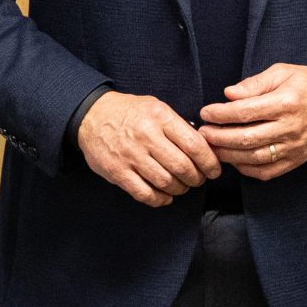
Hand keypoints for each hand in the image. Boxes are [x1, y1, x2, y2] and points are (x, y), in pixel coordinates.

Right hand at [80, 91, 221, 205]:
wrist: (92, 115)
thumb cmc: (130, 112)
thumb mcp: (156, 107)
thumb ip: (178, 125)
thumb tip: (204, 146)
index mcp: (160, 117)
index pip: (194, 145)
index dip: (209, 162)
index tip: (214, 170)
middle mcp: (146, 136)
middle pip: (182, 167)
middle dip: (196, 178)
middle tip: (198, 179)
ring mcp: (130, 155)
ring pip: (166, 182)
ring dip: (180, 189)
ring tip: (182, 186)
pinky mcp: (117, 172)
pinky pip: (144, 194)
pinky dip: (160, 199)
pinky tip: (165, 196)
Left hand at [199, 64, 306, 179]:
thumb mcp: (282, 72)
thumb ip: (254, 84)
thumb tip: (229, 94)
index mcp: (286, 102)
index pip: (246, 112)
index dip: (221, 114)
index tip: (206, 113)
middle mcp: (290, 127)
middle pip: (247, 138)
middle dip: (219, 137)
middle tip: (203, 133)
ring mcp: (293, 147)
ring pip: (254, 157)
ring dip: (228, 155)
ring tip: (212, 148)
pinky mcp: (296, 160)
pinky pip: (267, 171)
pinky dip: (247, 169)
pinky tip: (234, 160)